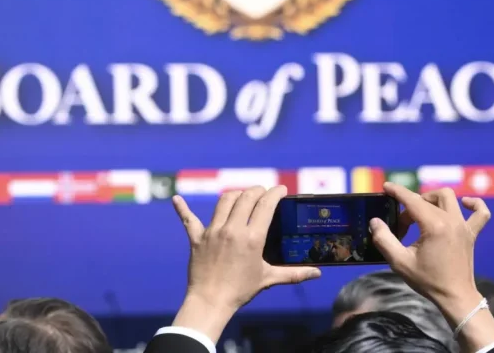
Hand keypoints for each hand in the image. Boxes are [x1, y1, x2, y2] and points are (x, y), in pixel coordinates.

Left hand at [171, 186, 320, 341]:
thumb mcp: (268, 278)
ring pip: (224, 201)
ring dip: (235, 194)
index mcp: (252, 237)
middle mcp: (232, 229)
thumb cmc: (240, 290)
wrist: (210, 302)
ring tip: (242, 196)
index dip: (275, 193)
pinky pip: (188, 219)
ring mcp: (213, 231)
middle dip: (257, 190)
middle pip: (246, 197)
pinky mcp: (197, 238)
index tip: (281, 190)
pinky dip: (182, 208)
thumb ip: (294, 273)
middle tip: (263, 193)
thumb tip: (317, 273)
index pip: (266, 205)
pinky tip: (176, 199)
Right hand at [370, 183, 493, 350]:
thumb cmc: (427, 280)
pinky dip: (473, 204)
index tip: (386, 187)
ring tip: (422, 212)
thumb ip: (384, 240)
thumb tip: (375, 222)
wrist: (455, 297)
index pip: (412, 200)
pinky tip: (464, 203)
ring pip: (449, 198)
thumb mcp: (400, 262)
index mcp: (434, 226)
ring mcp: (464, 226)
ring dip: (433, 199)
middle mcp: (451, 220)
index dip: (397, 192)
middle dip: (411, 205)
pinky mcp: (472, 233)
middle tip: (403, 223)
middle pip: (428, 198)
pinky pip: (480, 212)